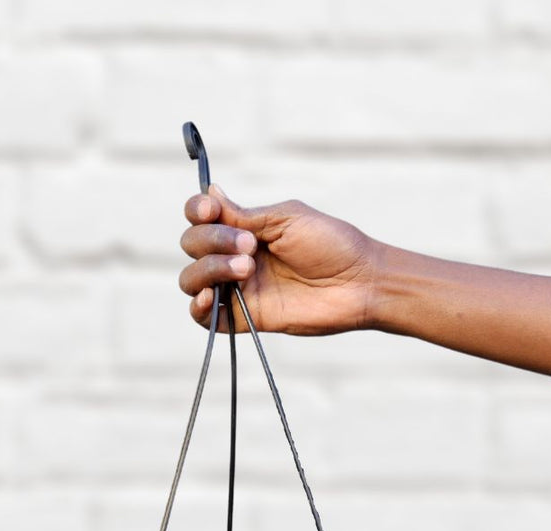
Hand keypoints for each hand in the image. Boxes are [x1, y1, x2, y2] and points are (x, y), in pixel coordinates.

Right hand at [179, 185, 381, 335]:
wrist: (358, 283)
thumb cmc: (332, 245)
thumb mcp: (286, 218)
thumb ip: (244, 213)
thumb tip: (210, 192)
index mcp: (245, 228)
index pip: (201, 217)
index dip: (197, 211)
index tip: (211, 210)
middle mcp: (235, 256)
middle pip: (192, 245)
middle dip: (212, 240)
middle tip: (250, 245)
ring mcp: (238, 288)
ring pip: (192, 279)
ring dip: (209, 269)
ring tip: (246, 269)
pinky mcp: (244, 317)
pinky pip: (204, 318)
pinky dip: (198, 307)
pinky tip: (210, 297)